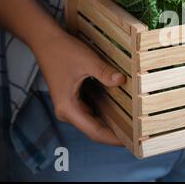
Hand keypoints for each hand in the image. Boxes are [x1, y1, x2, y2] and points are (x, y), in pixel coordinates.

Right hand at [33, 29, 125, 145]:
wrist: (46, 41)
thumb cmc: (63, 52)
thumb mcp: (88, 61)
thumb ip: (105, 73)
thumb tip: (122, 80)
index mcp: (68, 108)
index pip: (95, 132)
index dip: (114, 139)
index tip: (131, 142)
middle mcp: (67, 112)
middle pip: (95, 129)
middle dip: (116, 132)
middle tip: (138, 133)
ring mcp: (69, 106)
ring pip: (94, 120)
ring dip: (111, 122)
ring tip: (133, 124)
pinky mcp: (73, 99)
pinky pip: (91, 110)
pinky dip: (105, 112)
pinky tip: (121, 110)